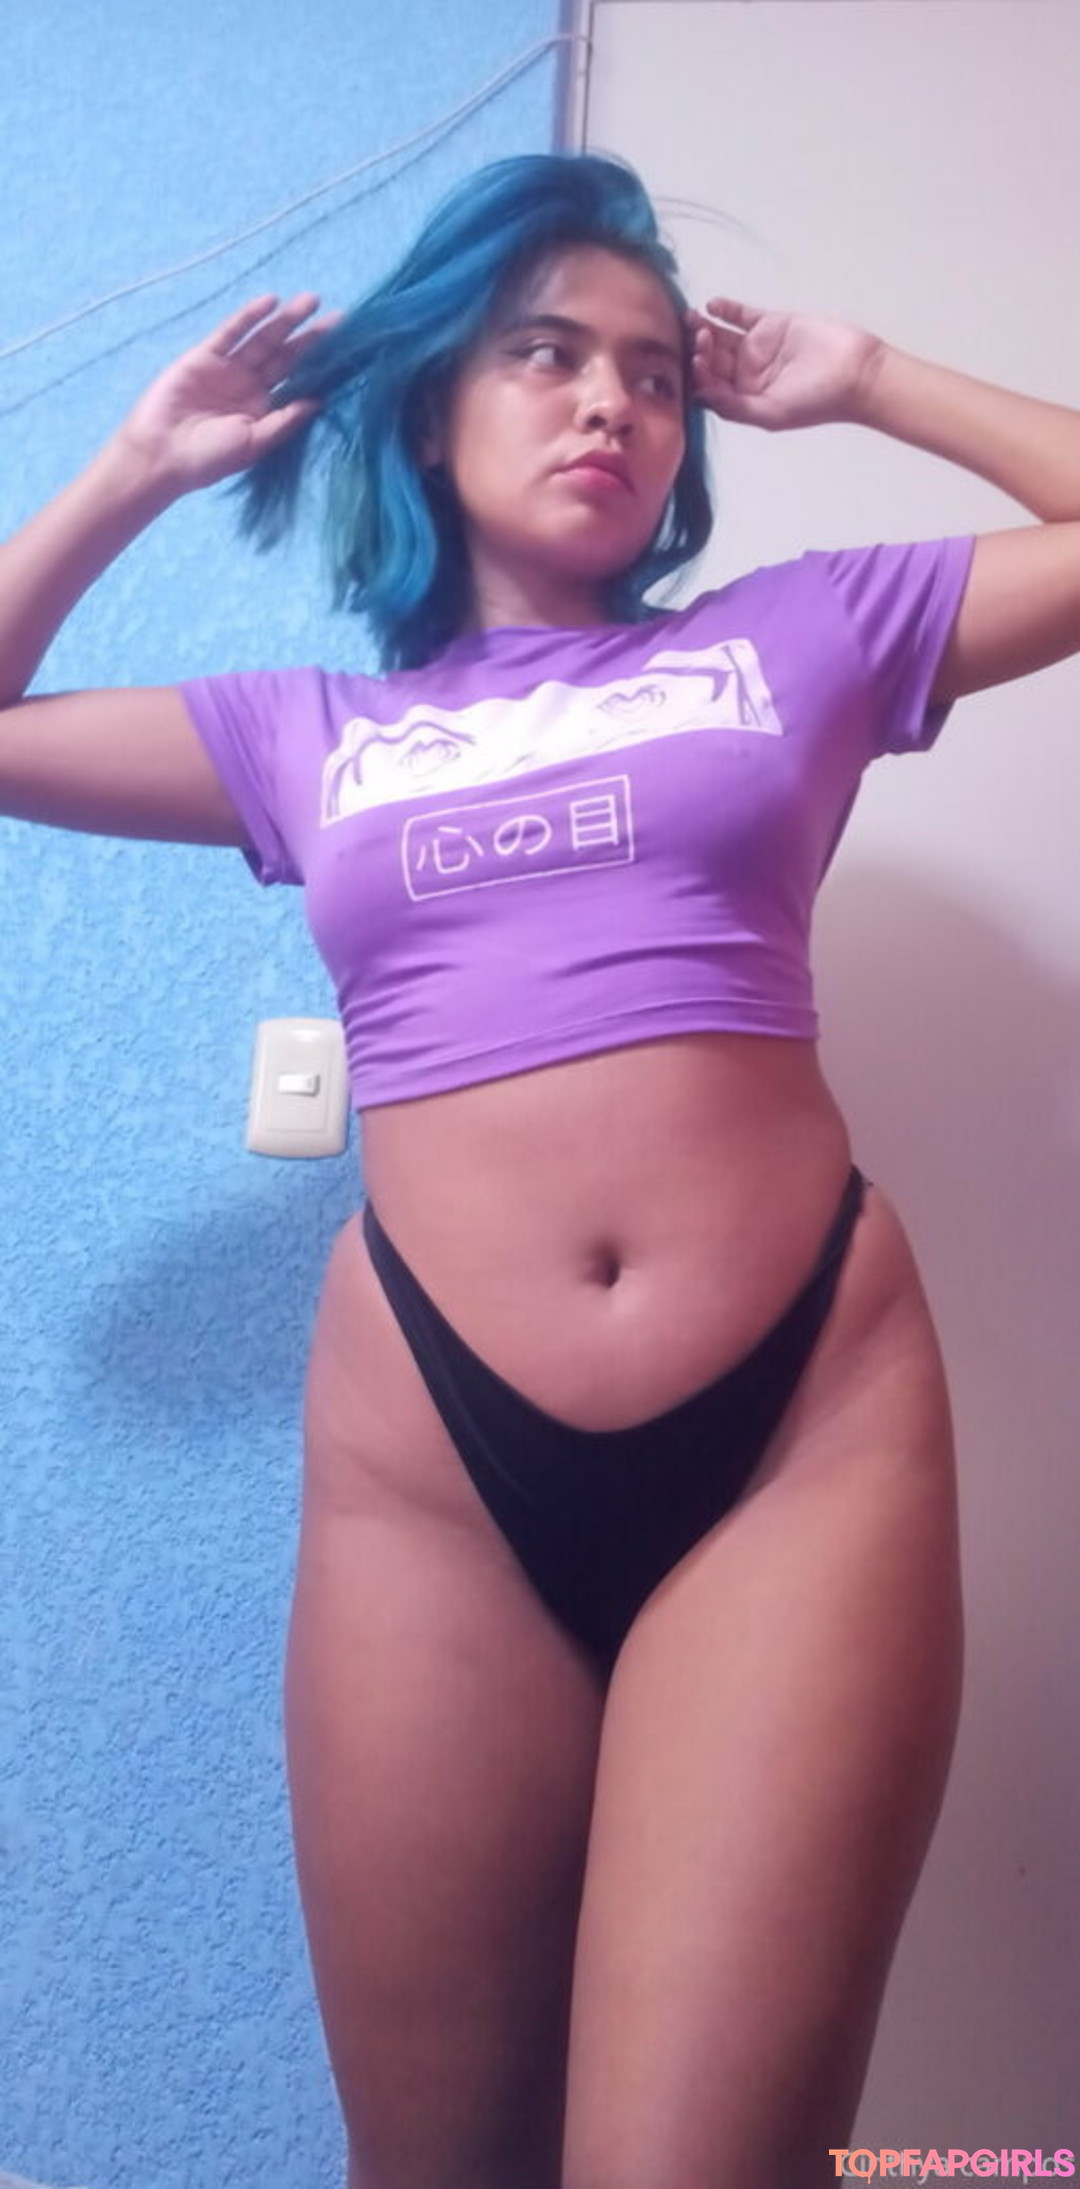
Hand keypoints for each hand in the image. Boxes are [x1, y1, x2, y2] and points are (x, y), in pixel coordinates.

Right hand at [110, 293, 337, 492]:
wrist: (161, 454)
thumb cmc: (210, 458)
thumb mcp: (255, 443)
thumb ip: (285, 421)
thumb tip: (319, 401)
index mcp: (264, 411)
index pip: (297, 382)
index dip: (320, 365)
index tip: (346, 349)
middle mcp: (249, 387)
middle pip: (285, 356)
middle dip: (310, 336)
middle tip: (339, 317)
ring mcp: (227, 369)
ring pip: (262, 340)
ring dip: (285, 320)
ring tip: (310, 301)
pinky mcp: (204, 356)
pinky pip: (230, 333)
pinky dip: (248, 317)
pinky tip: (269, 303)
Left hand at [686, 296, 886, 431]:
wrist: (855, 372)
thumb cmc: (817, 401)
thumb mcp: (770, 413)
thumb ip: (734, 407)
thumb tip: (700, 397)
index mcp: (745, 398)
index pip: (712, 387)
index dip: (700, 375)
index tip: (695, 363)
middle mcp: (747, 374)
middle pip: (713, 360)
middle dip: (700, 349)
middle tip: (697, 337)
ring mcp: (758, 347)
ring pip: (722, 336)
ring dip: (705, 328)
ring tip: (692, 318)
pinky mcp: (772, 323)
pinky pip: (742, 316)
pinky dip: (726, 310)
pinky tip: (712, 305)